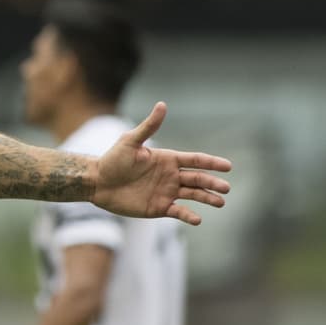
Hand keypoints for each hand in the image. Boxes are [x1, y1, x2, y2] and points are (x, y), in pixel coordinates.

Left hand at [93, 102, 231, 225]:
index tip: (228, 166)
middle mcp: (171, 176)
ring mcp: (166, 192)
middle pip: (198, 178)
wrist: (98, 183)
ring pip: (193, 195)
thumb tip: (162, 104)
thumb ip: (149, 126)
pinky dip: (188, 215)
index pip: (195, 160)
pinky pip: (178, 212)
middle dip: (213, 182)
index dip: (212, 162)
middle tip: (226, 188)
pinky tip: (197, 219)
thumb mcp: (130, 141)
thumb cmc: (113, 160)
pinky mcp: (158, 207)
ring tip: (220, 202)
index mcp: (168, 159)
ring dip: (207, 198)